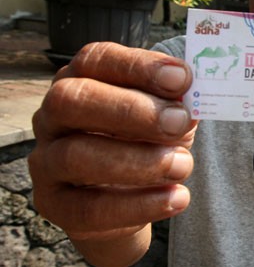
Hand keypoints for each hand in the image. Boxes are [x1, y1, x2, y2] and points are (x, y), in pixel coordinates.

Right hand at [28, 42, 195, 266]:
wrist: (127, 198)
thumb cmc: (147, 139)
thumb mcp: (165, 114)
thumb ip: (175, 104)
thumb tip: (193, 104)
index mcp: (82, 79)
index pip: (98, 60)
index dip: (139, 67)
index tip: (182, 79)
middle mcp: (54, 115)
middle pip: (73, 100)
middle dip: (130, 110)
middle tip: (178, 122)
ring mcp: (47, 159)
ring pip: (76, 155)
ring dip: (139, 161)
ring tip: (184, 165)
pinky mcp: (55, 204)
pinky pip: (88, 207)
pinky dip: (138, 204)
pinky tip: (175, 198)